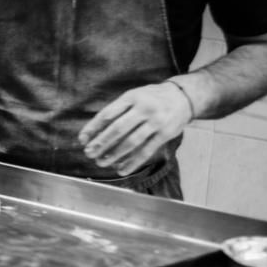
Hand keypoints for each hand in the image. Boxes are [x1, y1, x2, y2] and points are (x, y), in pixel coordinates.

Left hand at [78, 81, 192, 175]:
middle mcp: (144, 108)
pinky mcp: (165, 133)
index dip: (93, 128)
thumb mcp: (133, 96)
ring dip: (114, 155)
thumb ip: (116, 111)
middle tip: (89, 153)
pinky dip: (133, 162)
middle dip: (101, 143)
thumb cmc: (151, 98)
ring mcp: (156, 121)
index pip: (107, 114)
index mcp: (132, 97)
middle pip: (117, 129)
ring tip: (101, 163)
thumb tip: (94, 132)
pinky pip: (146, 151)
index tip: (82, 140)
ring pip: (131, 142)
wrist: (184, 96)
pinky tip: (122, 170)